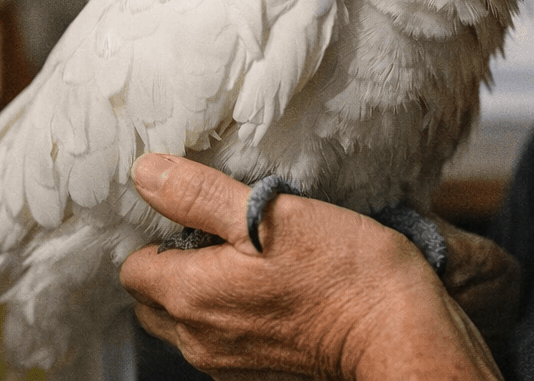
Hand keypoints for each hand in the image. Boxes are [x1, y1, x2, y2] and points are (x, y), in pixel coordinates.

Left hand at [119, 154, 504, 380]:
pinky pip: (224, 343)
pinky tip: (277, 289)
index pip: (133, 267)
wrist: (400, 335)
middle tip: (222, 233)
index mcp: (192, 296)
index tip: (198, 213)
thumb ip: (200, 195)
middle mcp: (200, 340)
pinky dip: (235, 317)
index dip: (159, 234)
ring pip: (188, 325)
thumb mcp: (272, 214)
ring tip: (254, 259)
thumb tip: (145, 173)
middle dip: (172, 267)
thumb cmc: (344, 274)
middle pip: (153, 302)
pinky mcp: (260, 374)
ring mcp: (229, 364)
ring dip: (205, 293)